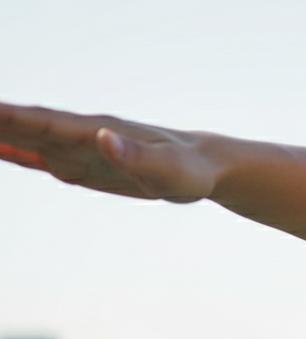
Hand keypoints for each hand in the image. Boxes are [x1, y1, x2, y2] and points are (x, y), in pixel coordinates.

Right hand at [0, 101, 218, 202]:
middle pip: (26, 126)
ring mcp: (80, 150)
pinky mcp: (85, 167)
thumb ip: (137, 156)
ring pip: (28, 140)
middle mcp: (82, 136)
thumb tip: (104, 138)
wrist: (202, 168)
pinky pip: (43, 158)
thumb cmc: (190, 169)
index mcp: (98, 132)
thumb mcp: (170, 170)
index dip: (9, 117)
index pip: (44, 122)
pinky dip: (16, 152)